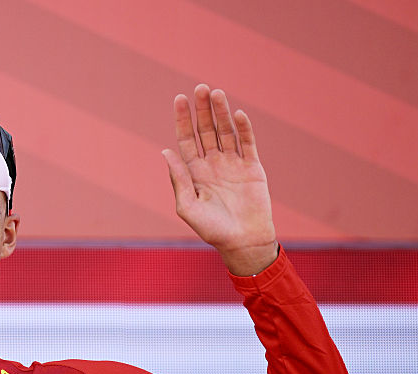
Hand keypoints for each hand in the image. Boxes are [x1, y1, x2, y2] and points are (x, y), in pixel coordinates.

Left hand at [162, 84, 277, 275]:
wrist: (242, 241)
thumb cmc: (211, 229)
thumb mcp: (187, 206)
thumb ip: (178, 178)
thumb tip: (165, 150)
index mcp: (194, 172)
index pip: (186, 139)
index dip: (183, 119)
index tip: (180, 99)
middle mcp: (212, 164)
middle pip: (205, 130)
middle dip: (202, 110)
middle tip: (201, 87)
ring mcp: (233, 164)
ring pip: (225, 132)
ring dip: (221, 113)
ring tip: (217, 93)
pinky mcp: (252, 167)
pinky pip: (247, 143)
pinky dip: (243, 129)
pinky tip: (237, 114)